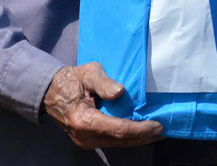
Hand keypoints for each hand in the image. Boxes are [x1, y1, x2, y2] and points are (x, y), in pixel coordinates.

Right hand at [42, 62, 161, 148]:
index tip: (157, 126)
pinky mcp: (89, 140)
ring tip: (159, 133)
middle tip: (165, 130)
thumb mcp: (88, 73)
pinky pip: (113, 141)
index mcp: (83, 120)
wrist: (51, 92)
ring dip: (139, 139)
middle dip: (144, 136)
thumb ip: (103, 82)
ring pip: (118, 144)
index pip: (118, 129)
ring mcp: (86, 141)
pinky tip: (143, 132)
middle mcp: (85, 136)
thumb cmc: (71, 80)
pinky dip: (129, 137)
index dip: (140, 129)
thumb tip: (120, 92)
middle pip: (121, 140)